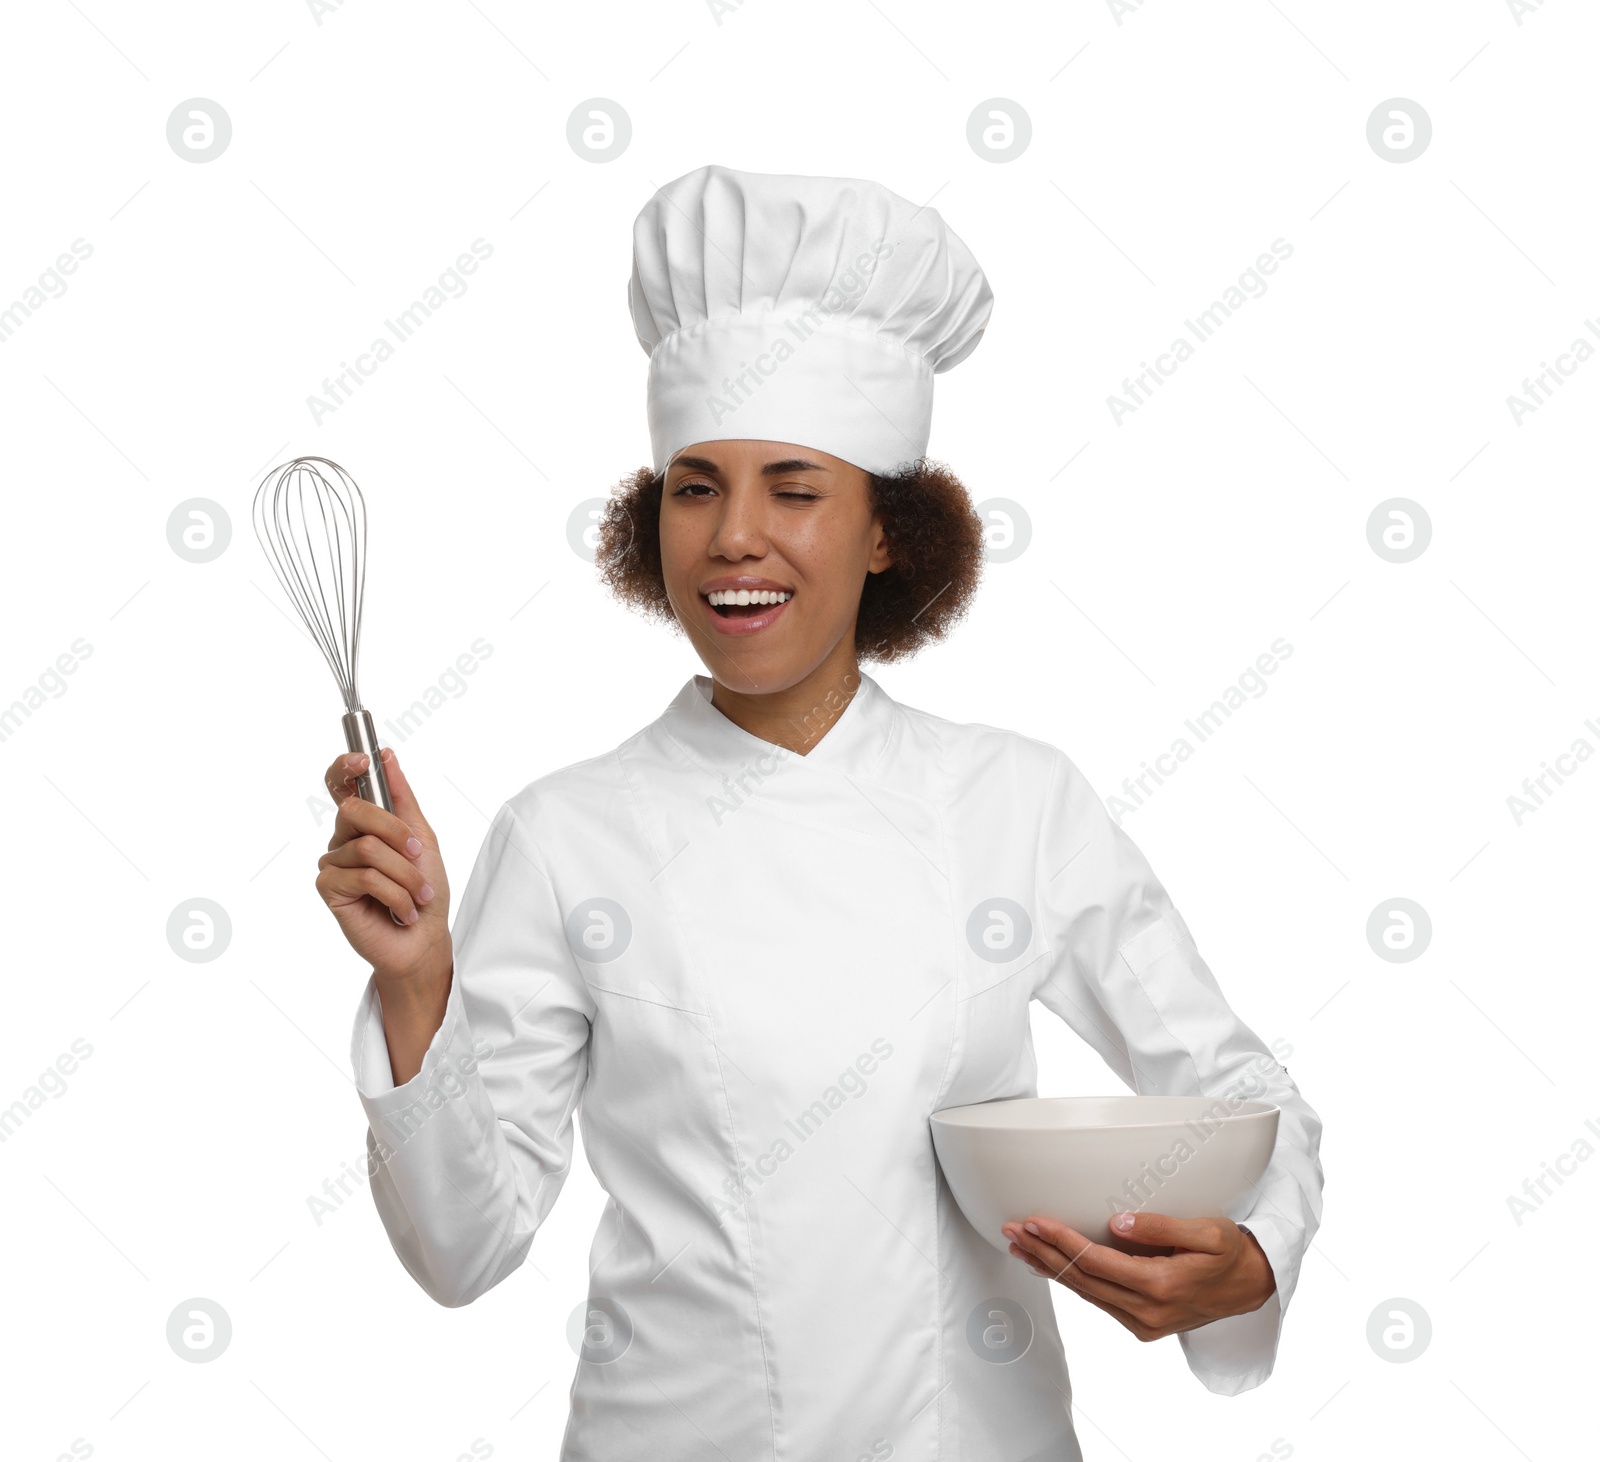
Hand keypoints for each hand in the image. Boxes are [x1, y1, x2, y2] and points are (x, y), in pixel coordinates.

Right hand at [315, 746, 451, 987]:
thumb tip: (387, 757)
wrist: (424, 939)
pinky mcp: (328, 889)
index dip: (344, 767)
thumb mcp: (422, 838)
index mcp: (364, 824)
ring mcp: (333, 864)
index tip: (364, 760)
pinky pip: (365, 877)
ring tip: (418, 895)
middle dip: (396, 832)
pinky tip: (402, 911)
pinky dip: (395, 894)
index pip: (341, 786)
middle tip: (418, 855)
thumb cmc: (425, 891)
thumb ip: (402, 799)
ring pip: (367, 849)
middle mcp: (343, 839)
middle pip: (356, 811)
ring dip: (406, 874)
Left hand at [1000, 1212, 1274, 1341]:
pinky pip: (1099, 1300)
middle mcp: (1148, 1311)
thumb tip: (1119, 1222)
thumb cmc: (1231, 1253)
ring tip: (1019, 1245)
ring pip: (1086, 1293)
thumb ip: (1163, 1227)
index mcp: (1161, 1286)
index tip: (1034, 1221)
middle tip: (1011, 1230)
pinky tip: (1049, 1266)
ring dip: (1050, 1267)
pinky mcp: (1143, 1325)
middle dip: (1043, 1253)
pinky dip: (1071, 1281)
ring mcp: (1144, 1323)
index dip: (1061, 1240)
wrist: (1252, 1289)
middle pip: (1082, 1279)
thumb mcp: (1209, 1232)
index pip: (1096, 1261)